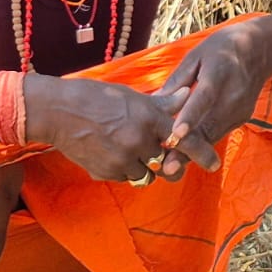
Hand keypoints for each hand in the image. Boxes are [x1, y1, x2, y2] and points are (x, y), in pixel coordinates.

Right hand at [25, 77, 192, 183]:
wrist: (57, 112)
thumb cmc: (96, 97)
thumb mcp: (133, 96)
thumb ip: (163, 103)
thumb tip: (189, 94)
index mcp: (149, 119)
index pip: (184, 140)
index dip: (201, 153)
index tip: (214, 164)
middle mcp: (138, 142)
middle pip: (164, 162)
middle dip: (163, 159)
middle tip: (156, 152)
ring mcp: (121, 160)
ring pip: (145, 174)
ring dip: (143, 166)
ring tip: (127, 149)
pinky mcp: (105, 172)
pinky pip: (124, 177)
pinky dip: (123, 169)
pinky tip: (110, 152)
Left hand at [151, 23, 270, 178]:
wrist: (260, 51)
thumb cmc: (221, 49)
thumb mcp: (196, 55)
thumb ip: (178, 80)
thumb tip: (155, 102)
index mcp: (219, 72)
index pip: (204, 97)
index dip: (190, 117)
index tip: (175, 135)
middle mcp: (233, 94)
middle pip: (209, 126)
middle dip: (187, 148)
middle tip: (166, 167)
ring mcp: (240, 109)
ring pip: (213, 135)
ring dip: (192, 152)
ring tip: (169, 166)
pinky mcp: (242, 118)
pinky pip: (218, 133)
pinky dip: (202, 143)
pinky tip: (185, 154)